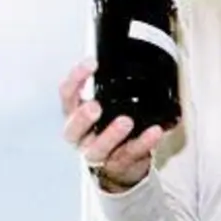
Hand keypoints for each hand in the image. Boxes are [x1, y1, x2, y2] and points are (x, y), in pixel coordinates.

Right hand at [59, 57, 165, 192]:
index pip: (67, 96)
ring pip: (98, 148)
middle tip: (95, 106)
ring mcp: (98, 154)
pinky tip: (154, 132)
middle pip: (72, 129)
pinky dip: (143, 143)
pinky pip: (129, 154)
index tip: (91, 63)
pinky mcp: (118, 164)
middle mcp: (81, 137)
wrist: (119, 167)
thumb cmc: (108, 130)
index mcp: (75, 117)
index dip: (75, 80)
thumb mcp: (105, 107)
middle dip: (83, 117)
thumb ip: (108, 88)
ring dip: (111, 134)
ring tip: (126, 121)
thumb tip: (128, 54)